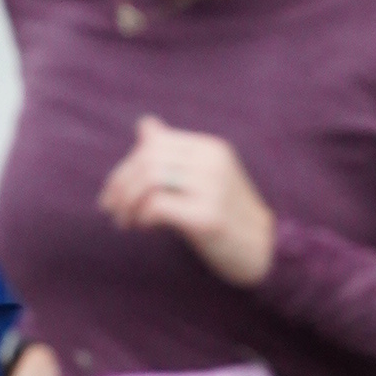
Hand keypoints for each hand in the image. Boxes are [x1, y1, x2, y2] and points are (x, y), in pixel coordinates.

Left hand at [99, 115, 275, 286]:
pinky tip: (145, 228)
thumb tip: (145, 123)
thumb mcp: (201, 177)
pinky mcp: (208, 217)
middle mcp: (213, 162)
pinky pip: (157, 207)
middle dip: (120, 186)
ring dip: (127, 203)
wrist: (265, 251)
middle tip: (111, 209)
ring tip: (125, 221)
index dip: (125, 167)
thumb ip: (172, 151)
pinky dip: (141, 217)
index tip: (114, 192)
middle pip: (147, 161)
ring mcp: (213, 189)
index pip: (153, 144)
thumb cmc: (227, 215)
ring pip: (148, 181)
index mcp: (211, 148)